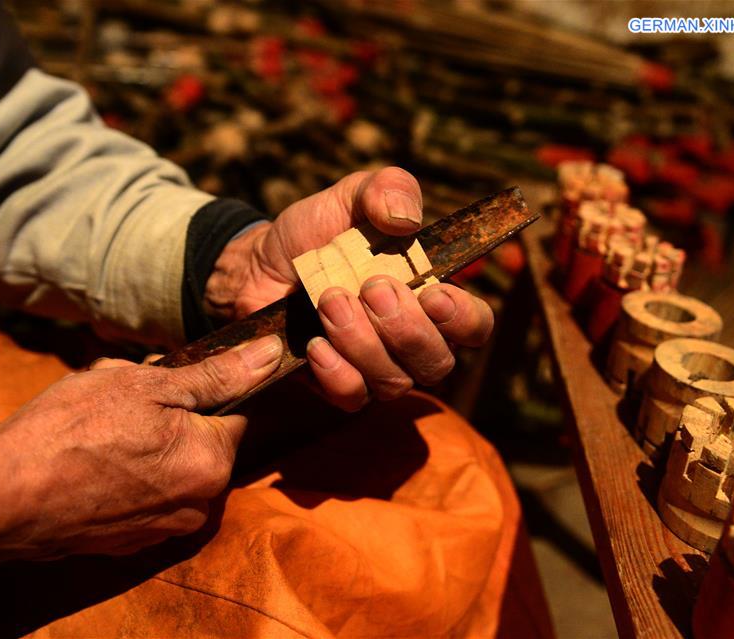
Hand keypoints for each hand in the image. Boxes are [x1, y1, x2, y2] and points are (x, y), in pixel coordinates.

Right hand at [0, 335, 282, 572]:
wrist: (0, 501)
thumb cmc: (71, 432)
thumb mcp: (148, 384)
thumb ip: (218, 374)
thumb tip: (272, 354)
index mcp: (213, 461)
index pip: (236, 411)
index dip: (204, 389)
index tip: (168, 380)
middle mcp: (200, 504)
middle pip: (203, 439)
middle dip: (173, 415)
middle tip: (124, 401)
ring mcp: (166, 528)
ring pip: (174, 466)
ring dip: (151, 443)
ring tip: (102, 431)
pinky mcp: (133, 542)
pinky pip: (148, 494)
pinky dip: (130, 475)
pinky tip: (93, 462)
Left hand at [204, 168, 493, 410]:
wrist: (259, 263)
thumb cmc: (318, 232)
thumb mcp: (351, 196)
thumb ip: (386, 189)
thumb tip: (406, 217)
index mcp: (430, 296)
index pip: (474, 326)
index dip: (463, 318)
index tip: (432, 294)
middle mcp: (412, 341)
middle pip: (438, 362)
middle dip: (406, 328)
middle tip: (369, 287)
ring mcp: (377, 368)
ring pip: (395, 382)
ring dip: (363, 341)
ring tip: (328, 299)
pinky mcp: (338, 385)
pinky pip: (353, 397)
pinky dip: (336, 371)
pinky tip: (315, 342)